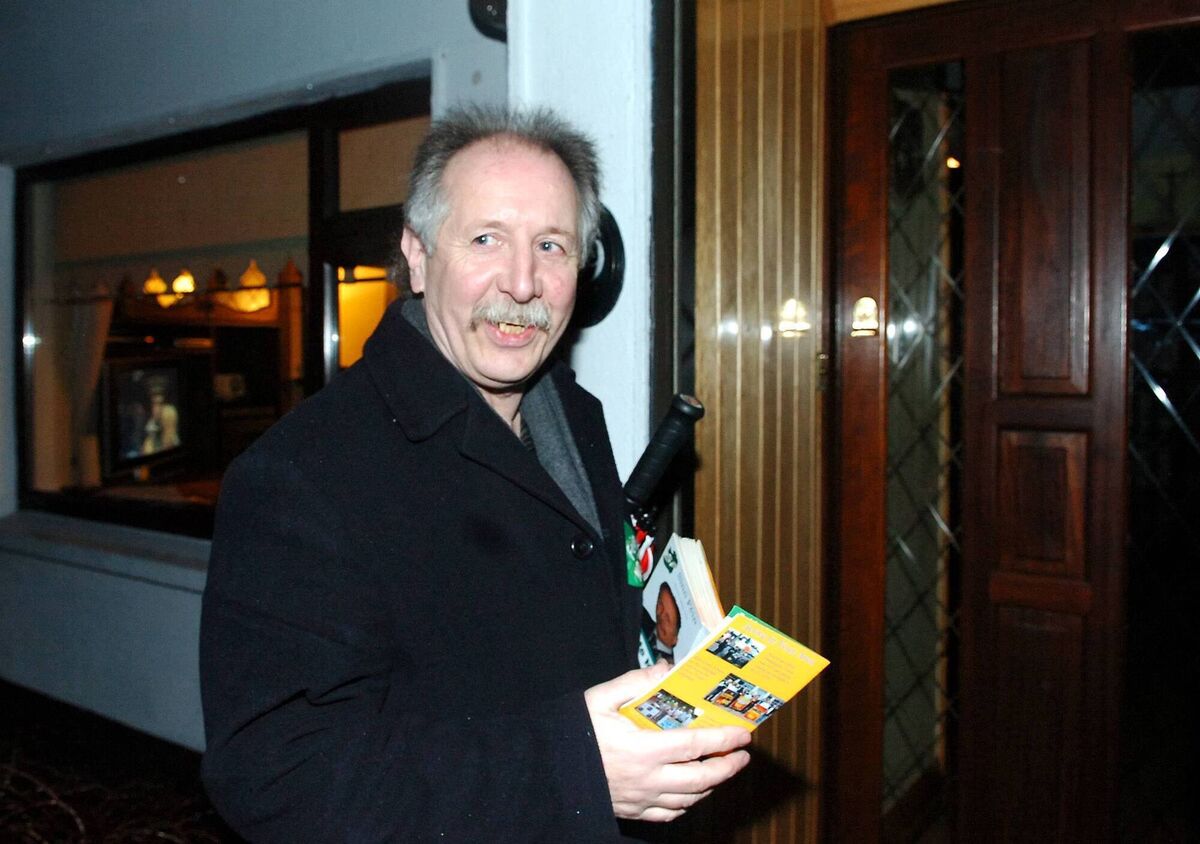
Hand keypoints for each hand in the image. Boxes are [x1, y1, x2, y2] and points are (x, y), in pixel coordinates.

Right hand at [584, 665, 751, 821]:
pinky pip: (668, 815)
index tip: (743, 734)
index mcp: (643, 749)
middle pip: (700, 778)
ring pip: (689, 799)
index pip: (695, 745)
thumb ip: (636, 682)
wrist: (548, 769)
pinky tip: (690, 794)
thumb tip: (666, 670)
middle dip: (727, 767)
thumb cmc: (574, 731)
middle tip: (742, 755)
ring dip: (711, 785)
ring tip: (721, 770)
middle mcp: (647, 778)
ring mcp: (641, 798)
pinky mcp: (632, 810)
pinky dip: (686, 805)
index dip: (723, 740)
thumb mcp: (600, 698)